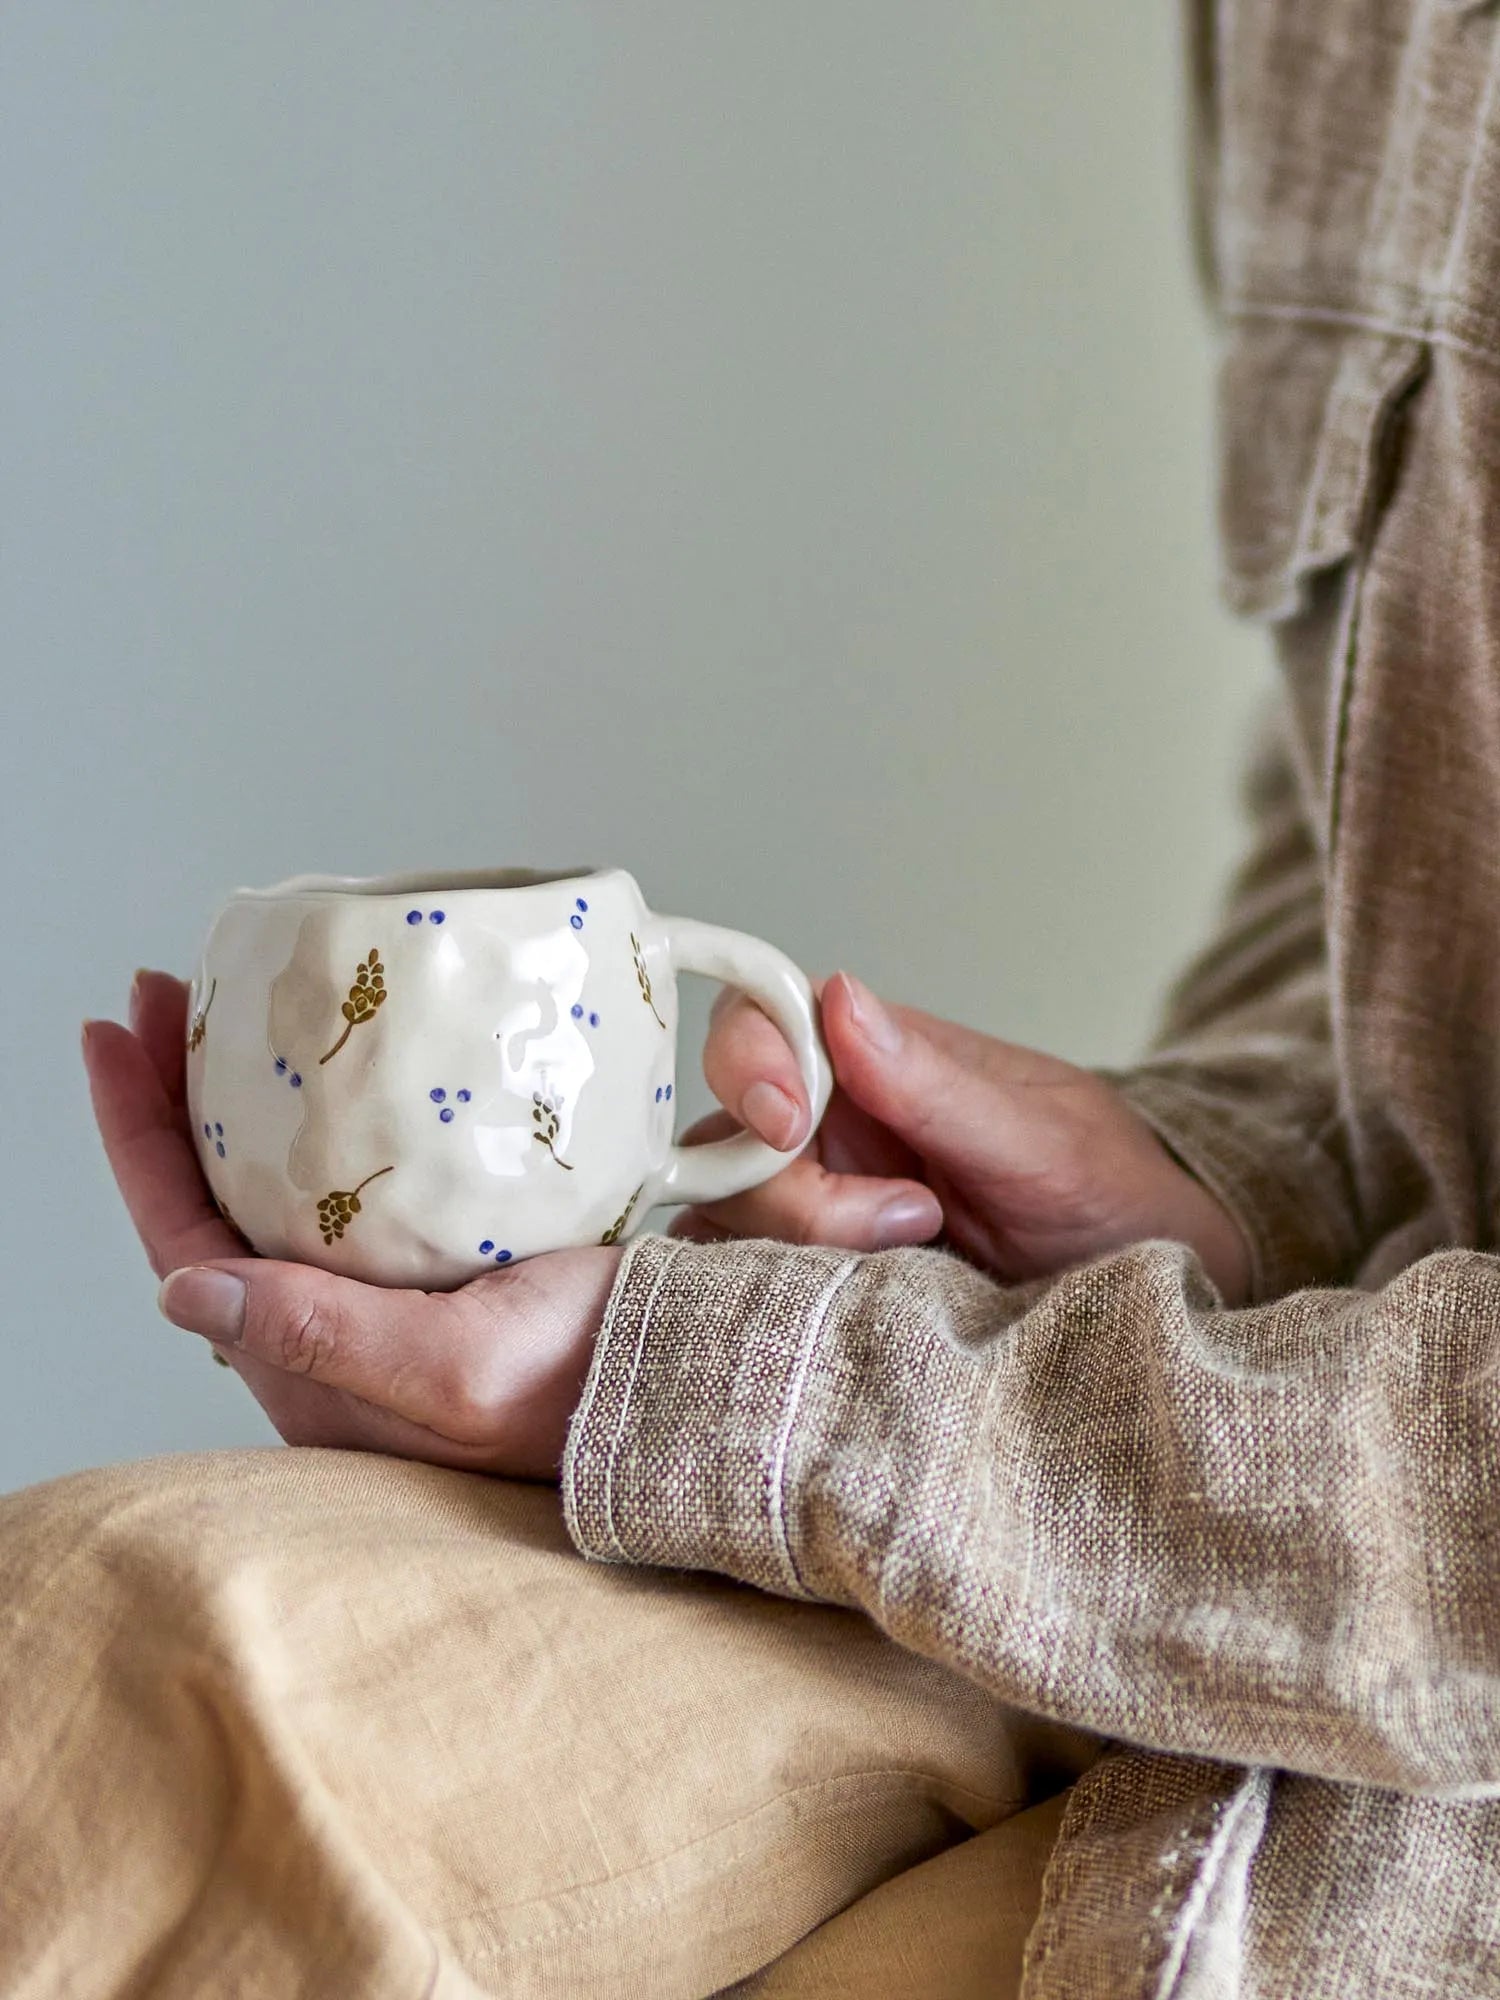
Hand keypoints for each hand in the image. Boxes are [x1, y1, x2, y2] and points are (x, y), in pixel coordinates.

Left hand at [82, 972, 621, 1478]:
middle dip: (174, 1095)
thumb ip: (324, 1335)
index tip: (114, 1032)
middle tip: (162, 996)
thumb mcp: (452, 1371)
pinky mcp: (437, 1259)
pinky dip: (318, 1110)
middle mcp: (332, 1327)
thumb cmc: (583, 1388)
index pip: (183, 1234)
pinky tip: (332, 1066)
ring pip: (274, 1181)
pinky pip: (344, 1175)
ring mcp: (383, 1290)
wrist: (691, 1378)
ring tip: (222, 1014)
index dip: (136, 1133)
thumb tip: (179, 1288)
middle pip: (214, 1195)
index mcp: (312, 1365)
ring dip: (238, 1097)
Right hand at [676, 971, 1251, 1304]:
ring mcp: (813, 1207)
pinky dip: (772, 1301)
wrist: (1149, 1297)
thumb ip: (936, 1083)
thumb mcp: (1042, 1143)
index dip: (749, 1062)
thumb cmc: (1109, 1197)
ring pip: (722, 1216)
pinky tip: (849, 1309)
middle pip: (726, 1137)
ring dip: (796, 1248)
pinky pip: (744, 1284)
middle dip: (792, 1191)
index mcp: (871, 1058)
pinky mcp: (811, 1282)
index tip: (787, 1123)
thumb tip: (841, 997)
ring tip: (914, 1261)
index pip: (761, 1020)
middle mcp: (826, 1127)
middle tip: (909, 1221)